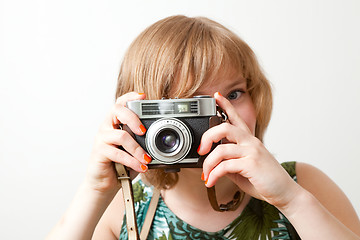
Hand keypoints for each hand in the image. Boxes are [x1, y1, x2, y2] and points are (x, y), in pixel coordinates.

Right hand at [86, 92, 151, 193]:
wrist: (105, 183)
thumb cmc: (121, 164)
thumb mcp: (135, 150)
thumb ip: (143, 142)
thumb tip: (160, 141)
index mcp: (116, 121)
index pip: (121, 103)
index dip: (130, 96)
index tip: (143, 96)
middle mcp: (107, 126)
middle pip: (118, 110)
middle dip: (133, 118)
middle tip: (144, 131)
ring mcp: (101, 137)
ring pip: (121, 136)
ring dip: (137, 149)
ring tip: (147, 159)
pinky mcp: (99, 151)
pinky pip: (118, 153)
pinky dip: (132, 161)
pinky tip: (141, 167)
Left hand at [199, 92, 300, 207]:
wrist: (284, 193)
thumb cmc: (263, 180)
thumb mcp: (242, 168)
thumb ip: (228, 162)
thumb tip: (211, 162)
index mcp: (249, 140)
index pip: (236, 117)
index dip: (226, 105)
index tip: (216, 96)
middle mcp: (251, 142)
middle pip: (224, 127)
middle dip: (207, 137)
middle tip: (201, 150)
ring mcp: (252, 151)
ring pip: (221, 149)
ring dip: (208, 164)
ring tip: (206, 175)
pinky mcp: (251, 164)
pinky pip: (225, 166)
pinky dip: (214, 175)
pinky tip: (211, 182)